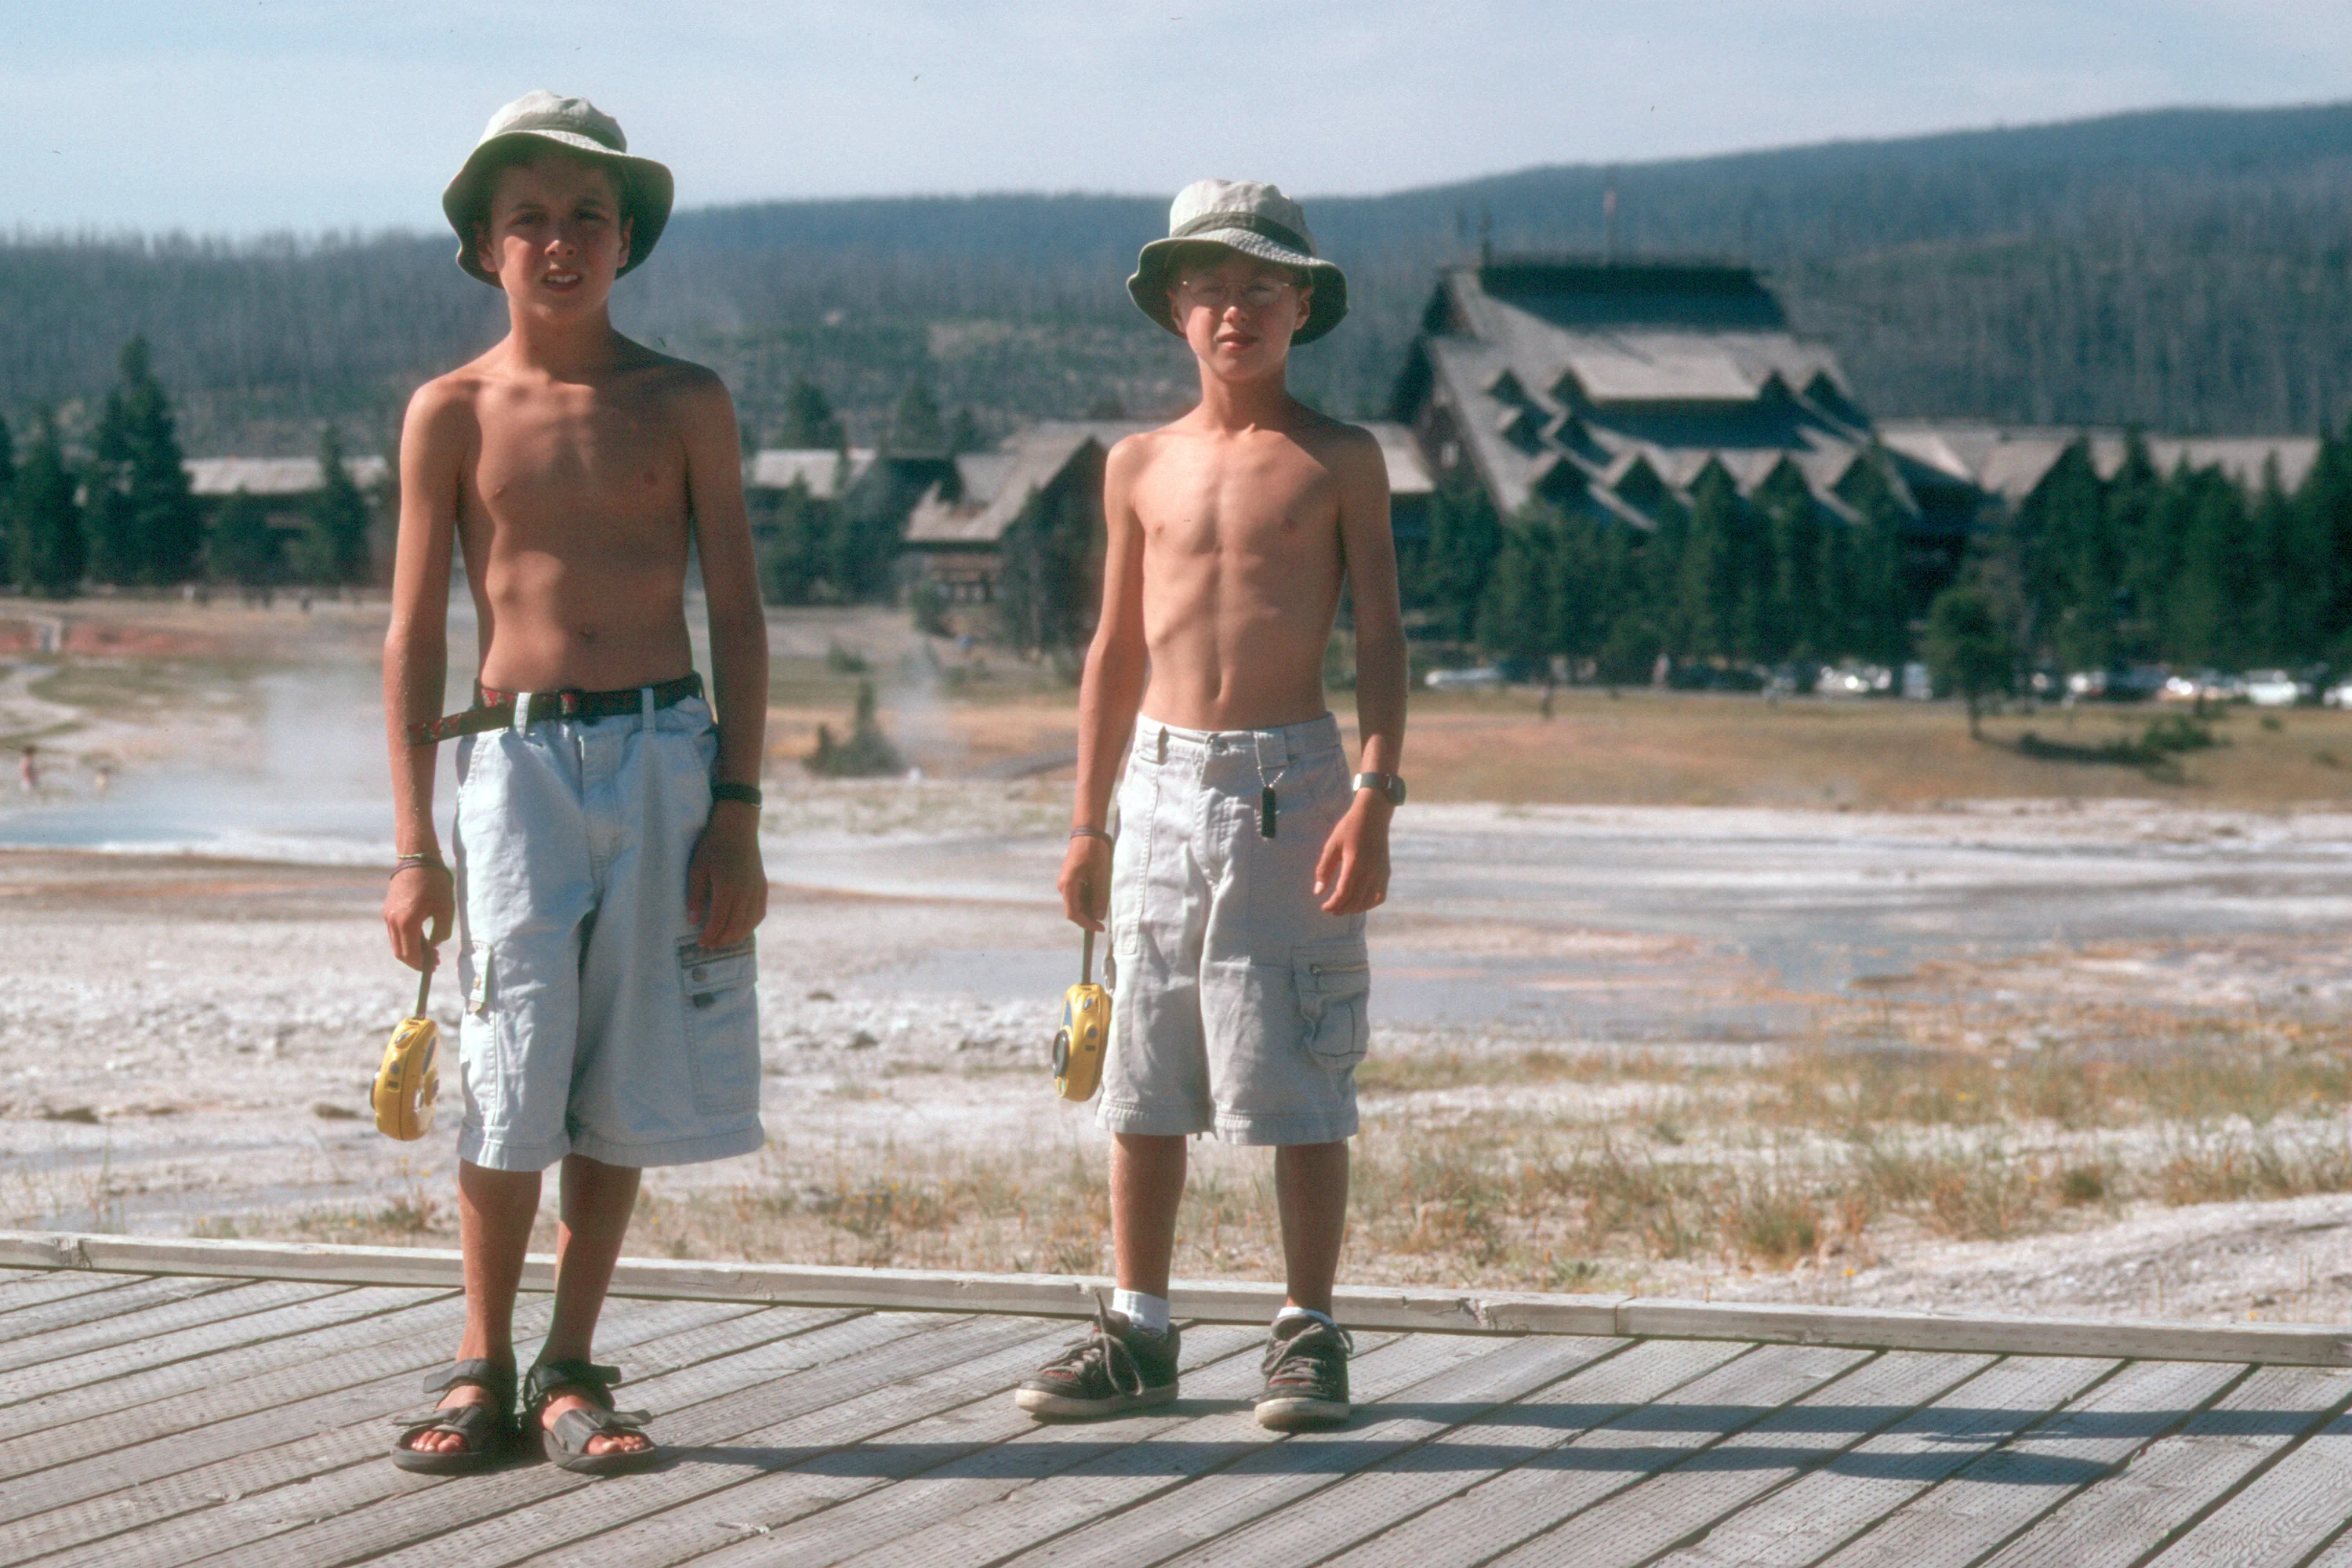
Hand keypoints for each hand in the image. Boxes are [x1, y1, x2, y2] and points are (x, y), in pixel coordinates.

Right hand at [384, 864, 453, 970]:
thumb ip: (441, 932)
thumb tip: (434, 946)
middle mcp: (392, 921)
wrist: (417, 858)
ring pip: (397, 943)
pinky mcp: (388, 910)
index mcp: (406, 922)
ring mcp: (388, 915)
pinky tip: (423, 938)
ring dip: (412, 950)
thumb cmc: (435, 882)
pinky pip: (396, 932)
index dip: (421, 965)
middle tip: (434, 962)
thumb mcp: (445, 909)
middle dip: (416, 961)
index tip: (433, 967)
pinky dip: (408, 939)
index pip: (410, 954)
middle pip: (401, 952)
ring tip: (431, 951)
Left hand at [688, 801, 767, 946]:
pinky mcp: (762, 887)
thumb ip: (695, 896)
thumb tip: (693, 921)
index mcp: (727, 887)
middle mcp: (745, 892)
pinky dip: (750, 925)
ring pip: (750, 923)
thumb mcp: (697, 868)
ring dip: (736, 936)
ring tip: (723, 940)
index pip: (719, 922)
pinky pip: (759, 913)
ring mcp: (757, 890)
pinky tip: (740, 928)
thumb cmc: (713, 845)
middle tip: (709, 945)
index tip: (700, 942)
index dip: (710, 936)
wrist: (738, 827)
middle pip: (736, 927)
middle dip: (722, 940)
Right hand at [1058, 835, 1111, 931]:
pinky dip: (1088, 899)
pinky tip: (1099, 896)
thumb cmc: (1094, 852)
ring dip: (1089, 908)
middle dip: (1088, 917)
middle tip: (1103, 919)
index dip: (1086, 924)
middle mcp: (1063, 886)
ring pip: (1076, 903)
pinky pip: (1078, 894)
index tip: (1100, 928)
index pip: (1074, 914)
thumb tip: (1099, 916)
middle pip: (1074, 910)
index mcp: (1068, 886)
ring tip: (1103, 905)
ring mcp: (1066, 882)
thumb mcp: (1100, 876)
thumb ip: (1099, 897)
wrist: (1087, 833)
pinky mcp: (1070, 879)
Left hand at [1315, 796, 1391, 914]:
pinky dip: (1369, 904)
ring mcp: (1380, 873)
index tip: (1324, 907)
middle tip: (1331, 910)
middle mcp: (1370, 871)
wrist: (1373, 816)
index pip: (1343, 893)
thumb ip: (1324, 870)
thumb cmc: (1349, 829)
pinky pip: (1380, 896)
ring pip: (1368, 901)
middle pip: (1355, 901)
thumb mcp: (1332, 846)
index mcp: (1354, 864)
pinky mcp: (1386, 872)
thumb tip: (1318, 892)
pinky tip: (1359, 903)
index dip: (1333, 904)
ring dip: (1355, 909)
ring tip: (1343, 908)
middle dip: (1341, 909)